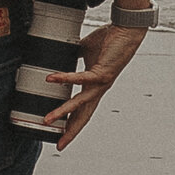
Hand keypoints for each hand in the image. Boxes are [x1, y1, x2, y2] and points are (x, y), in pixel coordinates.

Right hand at [49, 18, 148, 151]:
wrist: (127, 30)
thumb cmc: (109, 40)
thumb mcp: (85, 51)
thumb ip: (73, 55)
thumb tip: (59, 52)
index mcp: (95, 86)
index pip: (82, 110)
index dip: (72, 123)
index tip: (61, 135)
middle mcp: (99, 88)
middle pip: (83, 115)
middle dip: (70, 131)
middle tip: (59, 144)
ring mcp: (102, 82)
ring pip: (81, 103)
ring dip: (64, 112)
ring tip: (47, 119)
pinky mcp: (102, 72)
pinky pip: (81, 78)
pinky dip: (65, 78)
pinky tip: (51, 79)